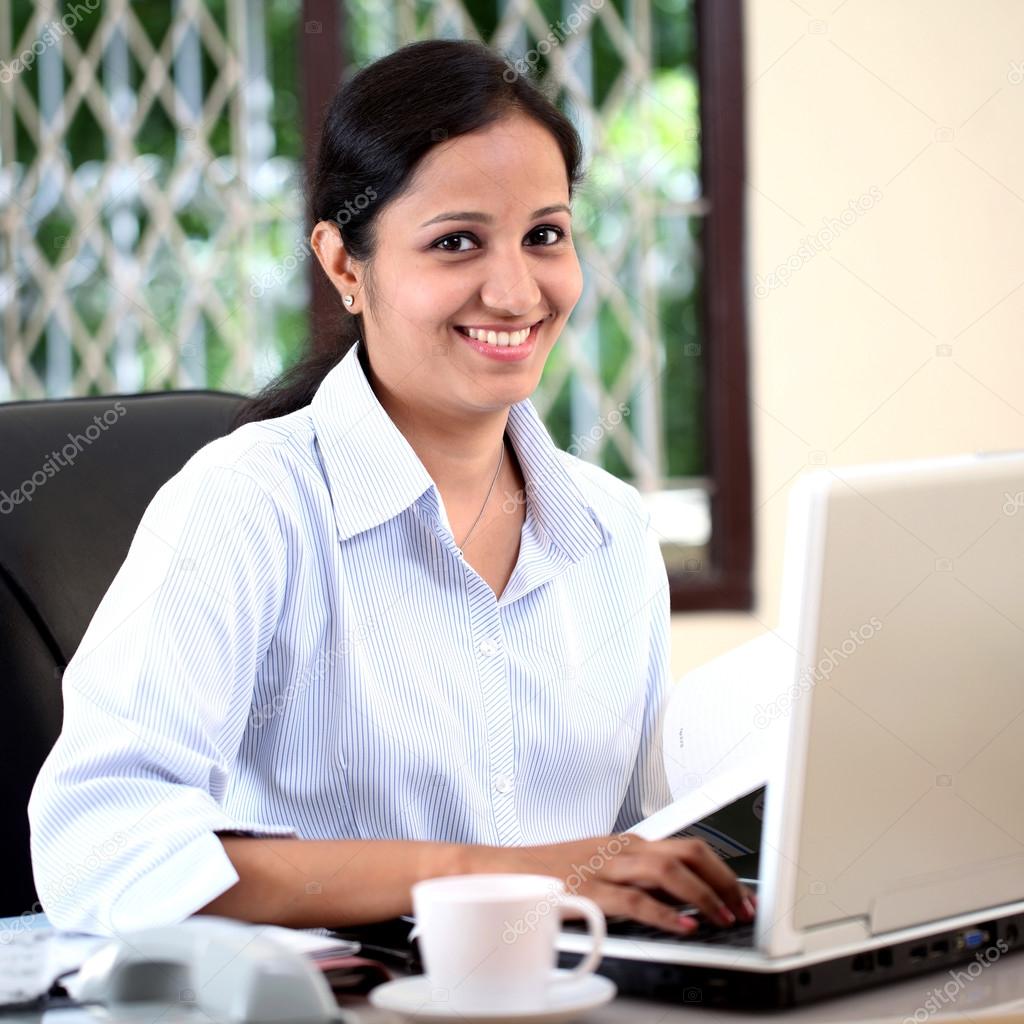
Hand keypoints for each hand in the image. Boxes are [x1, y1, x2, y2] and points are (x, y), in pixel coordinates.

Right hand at [469, 833, 756, 936]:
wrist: (506, 869)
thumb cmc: (552, 872)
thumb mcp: (603, 866)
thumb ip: (637, 876)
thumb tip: (679, 897)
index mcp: (630, 843)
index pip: (689, 846)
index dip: (723, 869)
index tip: (742, 893)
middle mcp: (623, 849)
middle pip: (689, 852)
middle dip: (724, 879)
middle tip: (743, 906)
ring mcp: (607, 867)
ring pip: (669, 871)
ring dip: (704, 895)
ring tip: (723, 917)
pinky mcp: (590, 890)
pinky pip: (636, 900)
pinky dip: (665, 914)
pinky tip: (684, 927)